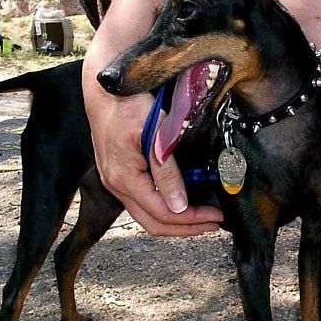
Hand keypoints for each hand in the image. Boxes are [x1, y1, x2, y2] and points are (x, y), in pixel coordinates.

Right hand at [82, 66, 223, 235]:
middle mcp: (116, 185)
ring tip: (201, 218)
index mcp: (124, 178)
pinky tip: (180, 203)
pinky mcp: (118, 176)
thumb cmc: (129, 105)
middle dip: (186, 229)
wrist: (105, 90)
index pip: (162, 214)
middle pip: (153, 224)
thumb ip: (165, 171)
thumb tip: (179, 205)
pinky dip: (163, 209)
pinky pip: (142, 203)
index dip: (192, 220)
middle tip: (213, 224)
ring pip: (146, 216)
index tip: (216, 216)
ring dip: (175, 222)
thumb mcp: (154, 133)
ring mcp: (115, 182)